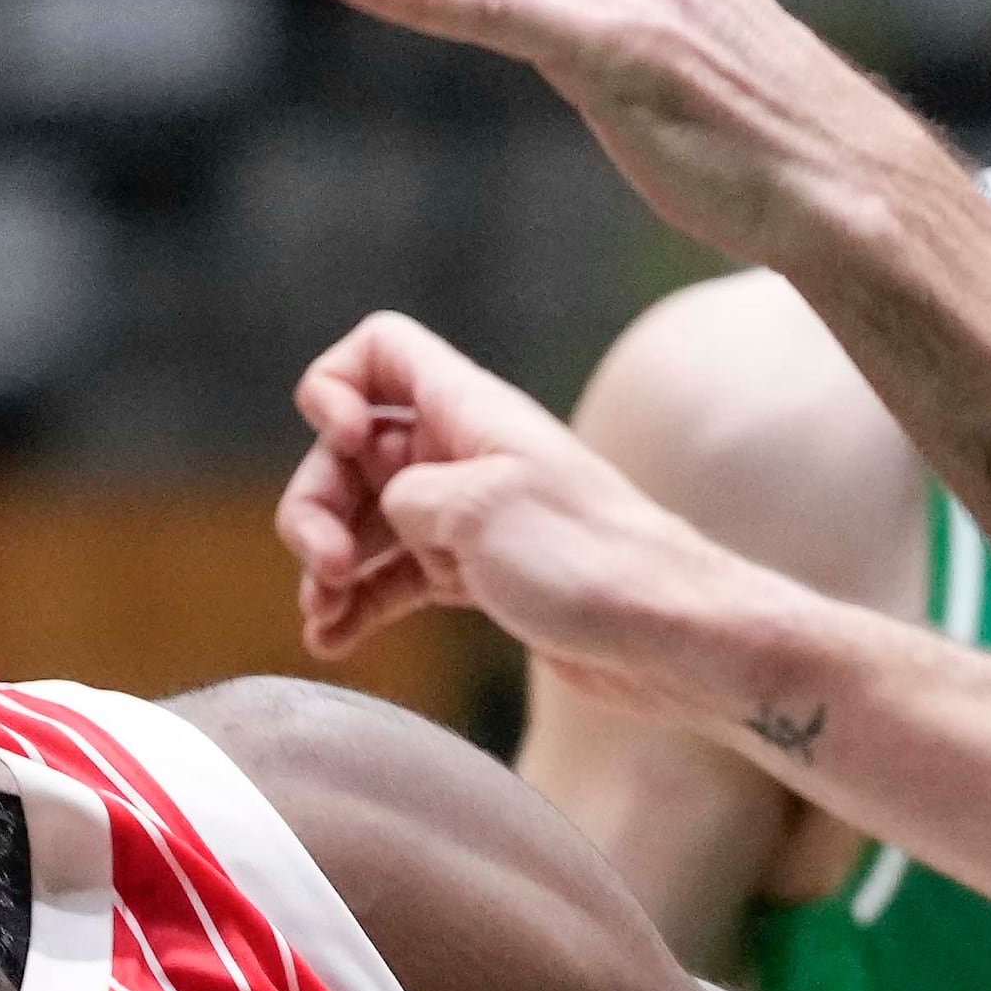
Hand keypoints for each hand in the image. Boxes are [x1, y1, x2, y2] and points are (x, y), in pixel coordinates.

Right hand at [277, 312, 774, 712]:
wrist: (672, 639)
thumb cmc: (588, 561)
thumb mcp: (478, 508)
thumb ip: (405, 493)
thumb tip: (387, 516)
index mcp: (469, 411)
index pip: (380, 350)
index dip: (337, 385)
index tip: (346, 442)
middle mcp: (463, 453)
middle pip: (351, 450)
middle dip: (319, 502)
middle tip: (326, 566)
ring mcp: (468, 515)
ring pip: (368, 519)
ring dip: (330, 562)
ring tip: (321, 616)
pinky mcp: (479, 574)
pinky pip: (397, 575)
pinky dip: (361, 603)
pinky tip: (333, 639)